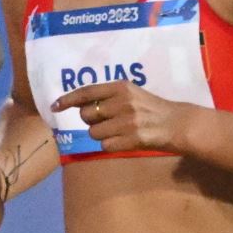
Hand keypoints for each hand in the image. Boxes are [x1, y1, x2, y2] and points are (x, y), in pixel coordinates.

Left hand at [53, 80, 188, 153]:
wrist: (177, 124)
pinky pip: (105, 146)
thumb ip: (109, 96)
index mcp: (120, 87)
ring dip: (102, 135)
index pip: (86, 92)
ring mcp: (127, 122)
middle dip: (91, 121)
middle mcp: (122, 102)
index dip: (67, 100)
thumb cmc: (152, 108)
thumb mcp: (131, 93)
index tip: (54, 106)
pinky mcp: (132, 139)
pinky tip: (125, 140)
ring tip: (119, 131)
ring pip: (94, 133)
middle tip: (106, 121)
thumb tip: (81, 104)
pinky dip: (112, 145)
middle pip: (86, 115)